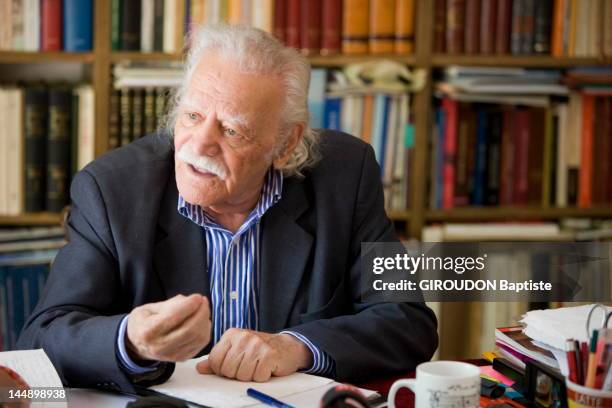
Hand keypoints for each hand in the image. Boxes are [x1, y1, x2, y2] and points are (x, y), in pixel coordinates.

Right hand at [125, 294, 210, 361]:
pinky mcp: (181, 358)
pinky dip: (206, 329)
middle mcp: (159, 347)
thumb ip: (170, 304)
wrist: (136, 344)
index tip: (197, 296)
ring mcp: (171, 355)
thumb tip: (193, 300)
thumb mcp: (149, 308)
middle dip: (201, 312)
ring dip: (205, 320)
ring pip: (198, 337)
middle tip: (203, 301)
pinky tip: (203, 320)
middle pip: (189, 330)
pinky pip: (201, 343)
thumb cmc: (144, 321)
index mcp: (147, 331)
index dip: (189, 305)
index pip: (173, 317)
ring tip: (203, 309)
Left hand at [195, 329, 311, 381]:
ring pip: (241, 375)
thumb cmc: (259, 349)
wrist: (287, 346)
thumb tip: (200, 368)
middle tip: (249, 365)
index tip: (235, 365)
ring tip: (257, 365)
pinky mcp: (269, 355)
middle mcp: (243, 337)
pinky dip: (262, 376)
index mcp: (231, 335)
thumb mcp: (236, 350)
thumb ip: (217, 359)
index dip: (223, 370)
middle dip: (237, 373)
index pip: (215, 361)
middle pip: (227, 370)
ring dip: (250, 375)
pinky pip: (257, 376)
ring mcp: (257, 345)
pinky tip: (266, 367)